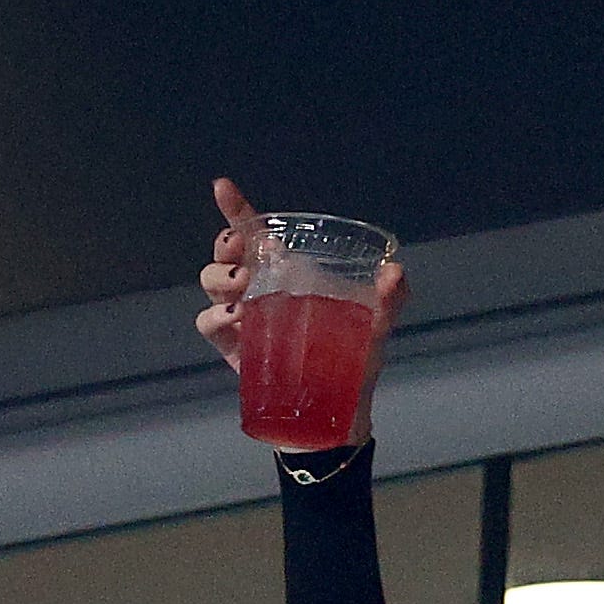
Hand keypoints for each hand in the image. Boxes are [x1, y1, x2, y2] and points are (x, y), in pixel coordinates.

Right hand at [195, 174, 406, 442]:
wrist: (339, 416)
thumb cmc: (356, 363)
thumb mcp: (376, 325)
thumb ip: (389, 298)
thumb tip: (394, 273)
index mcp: (288, 274)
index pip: (255, 233)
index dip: (236, 208)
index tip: (222, 187)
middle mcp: (260, 290)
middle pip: (225, 253)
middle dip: (225, 244)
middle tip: (242, 254)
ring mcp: (243, 319)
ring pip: (210, 283)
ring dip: (219, 278)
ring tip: (242, 288)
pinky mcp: (234, 350)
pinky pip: (208, 324)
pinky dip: (215, 317)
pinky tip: (236, 317)